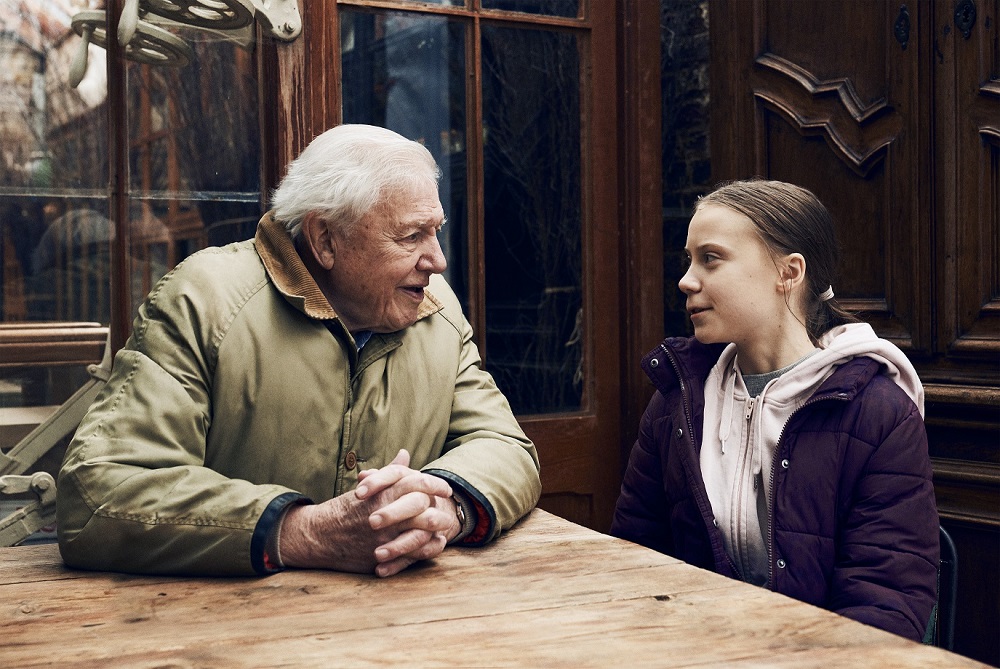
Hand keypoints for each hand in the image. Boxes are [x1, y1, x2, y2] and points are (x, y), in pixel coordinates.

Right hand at [279, 450, 460, 576]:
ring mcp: (385, 535)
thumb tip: (404, 453)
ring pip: (420, 532)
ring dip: (436, 531)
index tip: (445, 489)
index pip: (417, 483)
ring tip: (444, 530)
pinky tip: (433, 545)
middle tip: (449, 512)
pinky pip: (411, 553)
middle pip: (424, 508)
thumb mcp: (368, 487)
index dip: (435, 485)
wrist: (320, 535)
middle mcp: (386, 512)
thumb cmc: (346, 509)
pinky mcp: (382, 553)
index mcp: (383, 492)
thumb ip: (390, 472)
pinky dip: (425, 549)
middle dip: (440, 511)